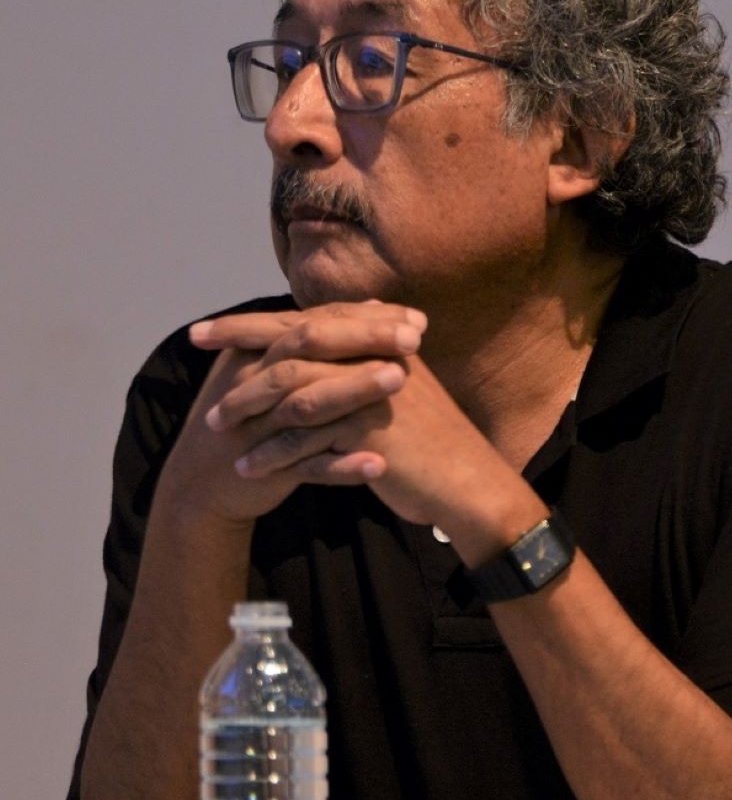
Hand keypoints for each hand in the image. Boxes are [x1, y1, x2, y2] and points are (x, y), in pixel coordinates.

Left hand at [192, 302, 543, 551]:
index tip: (212, 327)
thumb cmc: (431, 438)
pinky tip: (247, 467)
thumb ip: (371, 356)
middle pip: (293, 338)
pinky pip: (306, 438)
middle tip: (196, 344)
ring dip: (249, 406)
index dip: (255, 321)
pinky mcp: (367, 430)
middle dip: (239, 340)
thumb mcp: (401, 385)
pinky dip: (273, 453)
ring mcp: (369, 391)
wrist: (467, 480)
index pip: (306, 319)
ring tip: (217, 426)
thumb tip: (355, 319)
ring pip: (293, 388)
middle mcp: (372, 357)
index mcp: (377, 340)